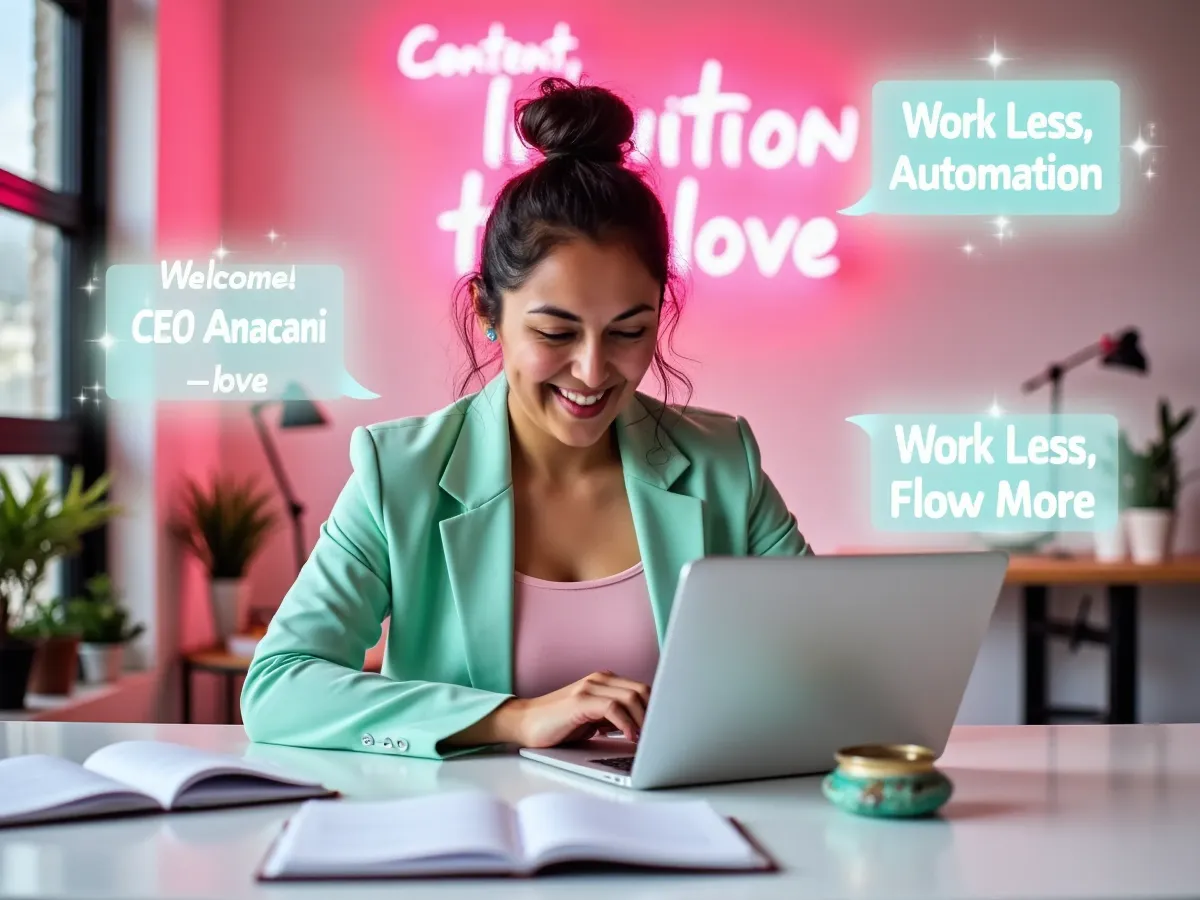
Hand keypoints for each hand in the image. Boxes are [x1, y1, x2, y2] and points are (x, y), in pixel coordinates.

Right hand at [510, 671, 650, 747]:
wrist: (524, 723)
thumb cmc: (558, 725)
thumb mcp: (592, 719)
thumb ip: (614, 718)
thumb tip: (644, 731)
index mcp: (605, 682)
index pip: (642, 690)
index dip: (657, 710)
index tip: (664, 730)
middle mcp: (599, 680)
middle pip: (642, 691)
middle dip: (655, 715)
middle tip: (660, 737)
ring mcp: (589, 688)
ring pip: (632, 697)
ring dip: (644, 721)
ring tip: (648, 741)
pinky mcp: (580, 701)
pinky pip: (614, 707)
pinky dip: (627, 723)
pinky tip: (630, 737)